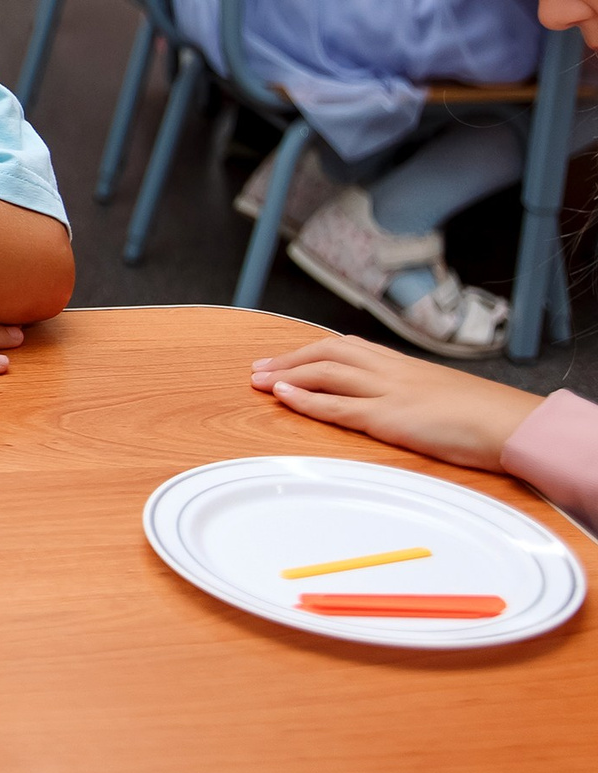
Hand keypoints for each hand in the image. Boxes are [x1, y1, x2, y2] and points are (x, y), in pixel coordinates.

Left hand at [249, 335, 541, 469]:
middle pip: (329, 352)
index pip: (348, 347)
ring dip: (287, 374)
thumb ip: (418, 396)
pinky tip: (283, 396)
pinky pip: (339, 405)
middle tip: (258, 368)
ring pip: (327, 372)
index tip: (286, 358)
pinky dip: (306, 400)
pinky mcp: (391, 417)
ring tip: (258, 381)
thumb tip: (407, 406)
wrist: (515, 425)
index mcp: (406, 365)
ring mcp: (390, 392)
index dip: (312, 351)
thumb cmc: (488, 417)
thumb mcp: (446, 398)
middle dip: (289, 359)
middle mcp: (393, 371)